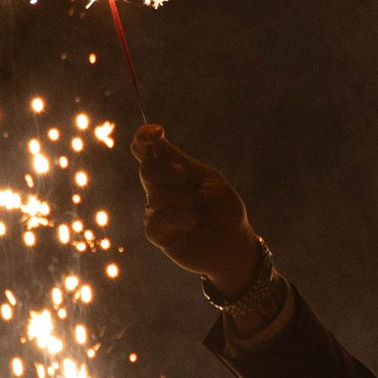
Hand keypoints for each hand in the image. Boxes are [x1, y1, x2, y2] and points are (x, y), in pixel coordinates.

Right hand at [133, 124, 259, 290]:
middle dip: (166, 170)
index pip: (147, 150)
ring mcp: (157, 211)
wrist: (234, 244)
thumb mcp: (210, 180)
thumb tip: (158, 144)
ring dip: (179, 199)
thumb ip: (184, 163)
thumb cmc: (225, 210)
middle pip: (147, 168)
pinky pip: (155, 220)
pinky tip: (190, 223)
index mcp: (173, 171)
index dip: (144, 137)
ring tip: (194, 209)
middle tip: (184, 179)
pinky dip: (177, 219)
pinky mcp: (158, 234)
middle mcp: (161, 189)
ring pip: (154, 195)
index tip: (157, 133)